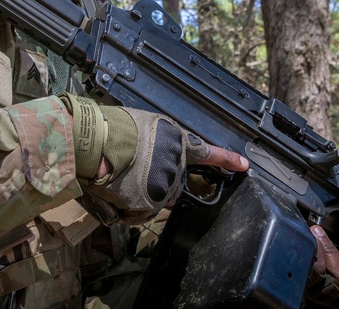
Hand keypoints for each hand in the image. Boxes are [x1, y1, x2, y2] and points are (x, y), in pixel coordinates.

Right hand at [61, 94, 247, 223]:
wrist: (93, 141)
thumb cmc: (110, 128)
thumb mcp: (143, 126)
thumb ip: (159, 144)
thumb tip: (153, 159)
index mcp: (176, 141)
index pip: (207, 153)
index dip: (226, 159)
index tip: (244, 165)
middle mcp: (177, 164)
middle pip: (173, 184)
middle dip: (157, 182)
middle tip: (132, 171)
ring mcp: (166, 185)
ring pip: (156, 199)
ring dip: (140, 196)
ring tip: (119, 178)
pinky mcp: (151, 202)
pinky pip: (139, 213)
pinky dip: (127, 208)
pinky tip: (116, 192)